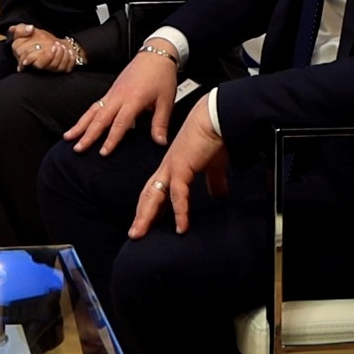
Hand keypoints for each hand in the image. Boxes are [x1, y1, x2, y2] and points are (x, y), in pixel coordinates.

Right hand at [6, 24, 72, 72]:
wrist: (51, 42)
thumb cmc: (36, 38)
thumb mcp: (24, 30)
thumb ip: (21, 29)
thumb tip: (29, 28)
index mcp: (24, 57)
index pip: (25, 60)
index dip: (31, 56)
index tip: (38, 46)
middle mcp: (36, 65)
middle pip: (40, 65)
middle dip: (48, 55)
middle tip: (54, 45)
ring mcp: (48, 69)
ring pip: (54, 66)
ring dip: (60, 54)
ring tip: (61, 46)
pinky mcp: (60, 70)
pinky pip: (65, 67)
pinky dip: (69, 58)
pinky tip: (68, 51)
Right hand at [64, 38, 179, 153]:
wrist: (155, 54)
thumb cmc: (161, 75)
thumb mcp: (166, 101)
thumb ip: (160, 123)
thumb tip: (160, 142)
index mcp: (133, 100)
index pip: (120, 124)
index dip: (111, 139)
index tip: (103, 152)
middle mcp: (119, 96)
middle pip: (99, 118)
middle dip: (87, 134)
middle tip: (77, 148)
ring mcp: (112, 93)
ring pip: (92, 111)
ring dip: (80, 125)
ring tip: (68, 136)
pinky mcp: (111, 90)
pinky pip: (95, 105)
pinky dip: (86, 116)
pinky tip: (81, 123)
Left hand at [127, 96, 225, 236]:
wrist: (215, 119)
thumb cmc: (212, 139)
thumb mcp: (213, 167)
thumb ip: (214, 182)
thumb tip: (219, 197)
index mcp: (172, 168)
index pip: (155, 191)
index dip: (150, 208)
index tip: (146, 224)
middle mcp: (167, 168)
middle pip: (148, 195)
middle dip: (141, 215)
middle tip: (135, 234)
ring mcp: (172, 167)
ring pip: (154, 195)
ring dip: (147, 215)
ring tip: (140, 232)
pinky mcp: (182, 167)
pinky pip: (178, 193)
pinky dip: (179, 211)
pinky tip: (181, 226)